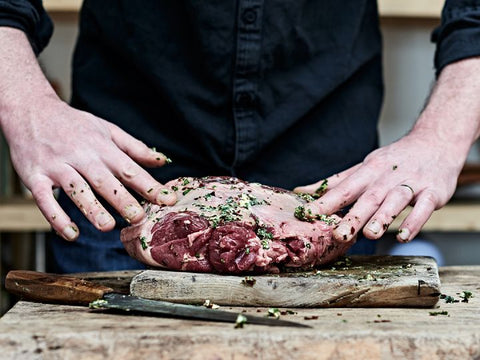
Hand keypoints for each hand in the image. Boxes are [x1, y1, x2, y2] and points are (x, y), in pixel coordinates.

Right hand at [3, 95, 175, 240]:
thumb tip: (163, 161)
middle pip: (104, 180)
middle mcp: (81, 156)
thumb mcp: (107, 129)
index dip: (150, 185)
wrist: (31, 110)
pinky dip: (56, 217)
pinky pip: (44, 199)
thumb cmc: (74, 124)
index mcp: (102, 146)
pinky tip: (71, 233)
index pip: (130, 168)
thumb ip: (135, 148)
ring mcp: (57, 166)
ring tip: (107, 226)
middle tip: (138, 217)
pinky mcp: (35, 176)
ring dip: (91, 209)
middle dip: (122, 199)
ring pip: (76, 189)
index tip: (168, 199)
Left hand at [294, 129, 461, 242]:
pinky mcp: (433, 192)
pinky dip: (414, 222)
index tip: (308, 214)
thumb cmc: (394, 160)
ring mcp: (412, 184)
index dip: (326, 201)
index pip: (344, 188)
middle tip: (337, 235)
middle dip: (353, 216)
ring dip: (382, 217)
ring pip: (396, 201)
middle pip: (369, 197)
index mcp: (368, 171)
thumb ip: (335, 182)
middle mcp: (388, 177)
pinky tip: (404, 236)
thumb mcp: (363, 167)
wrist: (436, 142)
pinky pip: (424, 208)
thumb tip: (302, 191)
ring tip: (369, 234)